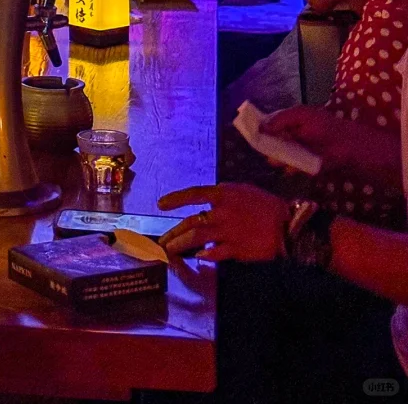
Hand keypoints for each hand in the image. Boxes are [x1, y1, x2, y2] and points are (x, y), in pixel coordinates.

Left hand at [158, 183, 289, 262]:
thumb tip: (207, 205)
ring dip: (180, 245)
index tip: (160, 205)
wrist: (288, 225)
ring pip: (196, 239)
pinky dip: (204, 255)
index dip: (175, 199)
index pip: (193, 194)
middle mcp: (221, 212)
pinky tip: (198, 256)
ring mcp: (227, 232)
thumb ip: (222, 197)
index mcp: (223, 194)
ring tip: (169, 251)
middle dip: (173, 233)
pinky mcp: (236, 249)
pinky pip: (214, 253)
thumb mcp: (242, 191)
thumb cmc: (265, 205)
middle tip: (162, 241)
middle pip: (190, 222)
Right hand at [263, 105, 401, 178]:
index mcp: (297, 119)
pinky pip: (295, 166)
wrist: (353, 150)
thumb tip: (262, 127)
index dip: (263, 125)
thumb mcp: (302, 116)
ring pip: (285, 153)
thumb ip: (281, 121)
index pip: (275, 121)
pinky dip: (289, 167)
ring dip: (277, 156)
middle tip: (256, 147)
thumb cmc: (327, 128)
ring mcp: (305, 150)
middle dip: (268, 142)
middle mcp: (299, 134)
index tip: (249, 130)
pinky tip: (283, 169)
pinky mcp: (311, 165)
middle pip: (278, 138)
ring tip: (270, 160)